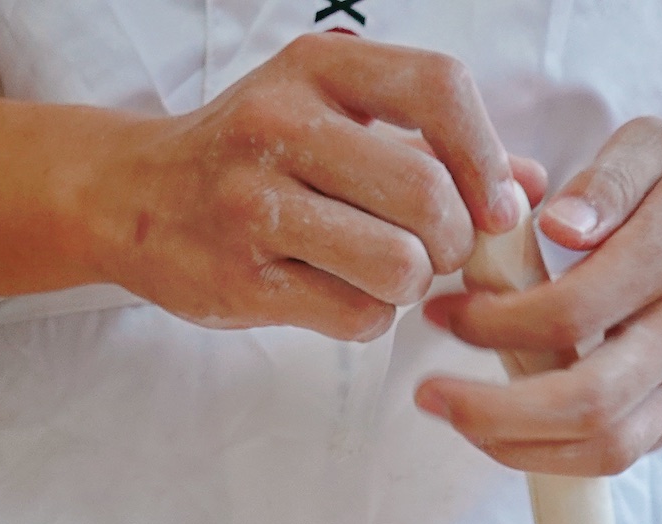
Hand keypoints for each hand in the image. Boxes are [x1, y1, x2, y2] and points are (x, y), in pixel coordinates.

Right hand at [87, 32, 534, 339]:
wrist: (130, 197)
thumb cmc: (248, 156)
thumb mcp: (333, 116)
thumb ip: (431, 141)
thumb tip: (531, 188)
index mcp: (317, 69)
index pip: (440, 91)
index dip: (487, 156)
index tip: (497, 204)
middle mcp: (279, 126)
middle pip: (427, 193)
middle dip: (455, 239)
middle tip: (440, 252)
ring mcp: (251, 207)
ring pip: (396, 264)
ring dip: (413, 284)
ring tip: (389, 275)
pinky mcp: (238, 281)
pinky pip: (353, 315)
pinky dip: (368, 317)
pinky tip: (340, 294)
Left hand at [417, 117, 661, 475]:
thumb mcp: (659, 143)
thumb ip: (605, 179)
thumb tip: (556, 226)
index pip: (573, 313)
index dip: (495, 323)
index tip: (444, 312)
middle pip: (589, 403)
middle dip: (493, 411)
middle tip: (428, 394)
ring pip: (604, 448)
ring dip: (513, 447)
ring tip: (455, 416)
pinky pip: (613, 457)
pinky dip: (547, 455)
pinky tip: (498, 426)